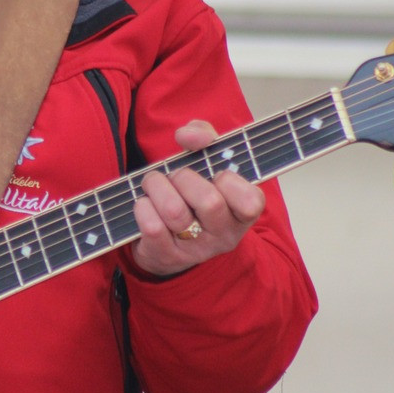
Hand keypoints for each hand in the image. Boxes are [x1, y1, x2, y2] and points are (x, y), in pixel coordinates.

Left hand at [131, 120, 265, 277]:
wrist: (167, 241)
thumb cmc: (192, 194)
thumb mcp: (207, 162)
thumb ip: (204, 137)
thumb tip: (188, 135)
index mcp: (243, 213)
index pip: (250, 201)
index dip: (228, 180)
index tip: (215, 174)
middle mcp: (225, 235)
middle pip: (209, 202)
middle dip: (183, 177)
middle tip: (175, 176)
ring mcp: (197, 249)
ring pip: (175, 212)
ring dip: (156, 187)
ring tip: (153, 183)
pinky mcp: (168, 257)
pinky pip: (152, 227)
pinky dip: (142, 207)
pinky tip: (144, 204)